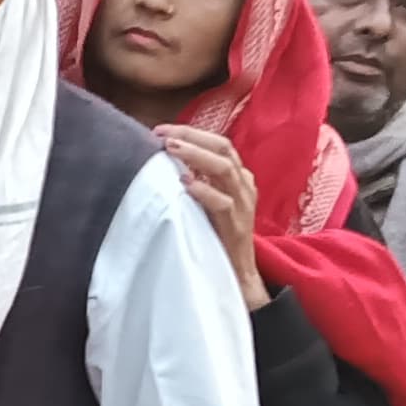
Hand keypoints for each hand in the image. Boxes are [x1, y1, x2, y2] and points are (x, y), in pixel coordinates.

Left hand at [166, 125, 271, 308]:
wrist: (240, 274)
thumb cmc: (218, 235)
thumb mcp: (209, 202)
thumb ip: (198, 179)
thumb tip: (167, 159)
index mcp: (239, 176)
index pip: (218, 143)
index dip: (191, 133)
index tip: (161, 131)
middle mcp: (244, 185)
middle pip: (222, 148)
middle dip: (191, 137)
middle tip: (162, 134)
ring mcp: (243, 204)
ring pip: (224, 169)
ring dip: (196, 156)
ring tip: (171, 149)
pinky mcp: (236, 226)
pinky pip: (223, 203)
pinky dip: (204, 191)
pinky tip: (186, 184)